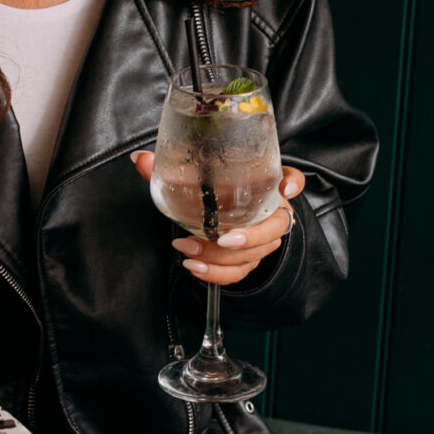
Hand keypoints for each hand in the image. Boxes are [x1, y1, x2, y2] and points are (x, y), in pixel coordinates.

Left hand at [132, 152, 304, 285]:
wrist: (221, 218)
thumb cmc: (214, 193)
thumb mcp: (196, 178)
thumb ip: (170, 168)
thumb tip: (140, 159)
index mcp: (266, 185)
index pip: (292, 178)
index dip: (293, 182)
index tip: (285, 186)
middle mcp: (272, 212)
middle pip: (274, 228)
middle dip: (248, 237)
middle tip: (222, 238)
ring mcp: (263, 239)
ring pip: (254, 254)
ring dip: (221, 257)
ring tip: (189, 251)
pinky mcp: (249, 260)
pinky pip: (239, 272)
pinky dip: (217, 273)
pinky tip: (195, 266)